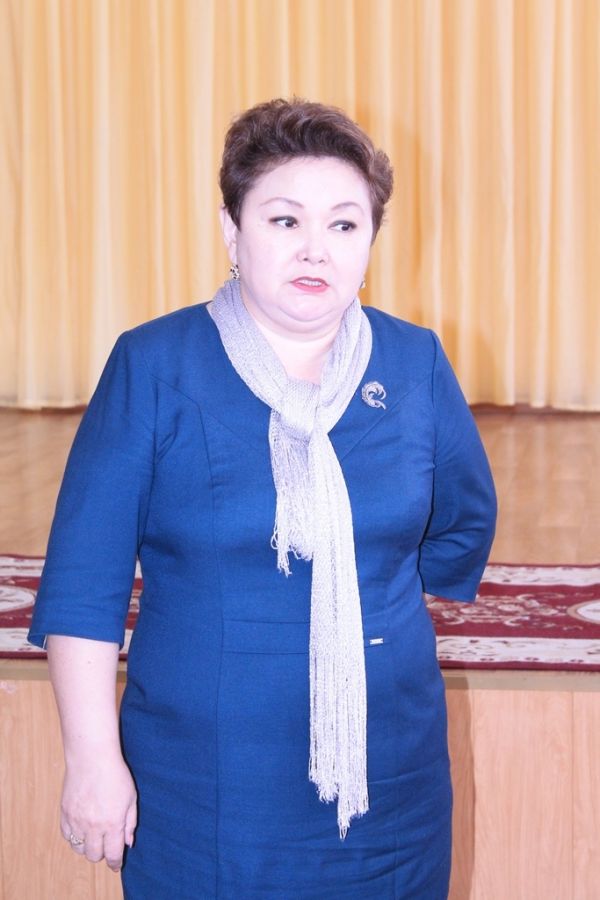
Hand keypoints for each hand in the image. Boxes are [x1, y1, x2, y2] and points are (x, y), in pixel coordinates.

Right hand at [60, 753, 136, 871]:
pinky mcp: (64, 814)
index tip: (116, 865)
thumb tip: (128, 842)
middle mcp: (93, 827)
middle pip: (94, 856)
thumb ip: (130, 822)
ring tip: (94, 834)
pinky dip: (74, 837)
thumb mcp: (131, 798)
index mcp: (112, 824)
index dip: (115, 863)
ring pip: (79, 849)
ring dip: (87, 846)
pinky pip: (67, 836)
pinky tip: (81, 827)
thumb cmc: (115, 774)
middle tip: (107, 843)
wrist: (91, 757)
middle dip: (102, 853)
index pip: (113, 854)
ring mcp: (76, 821)